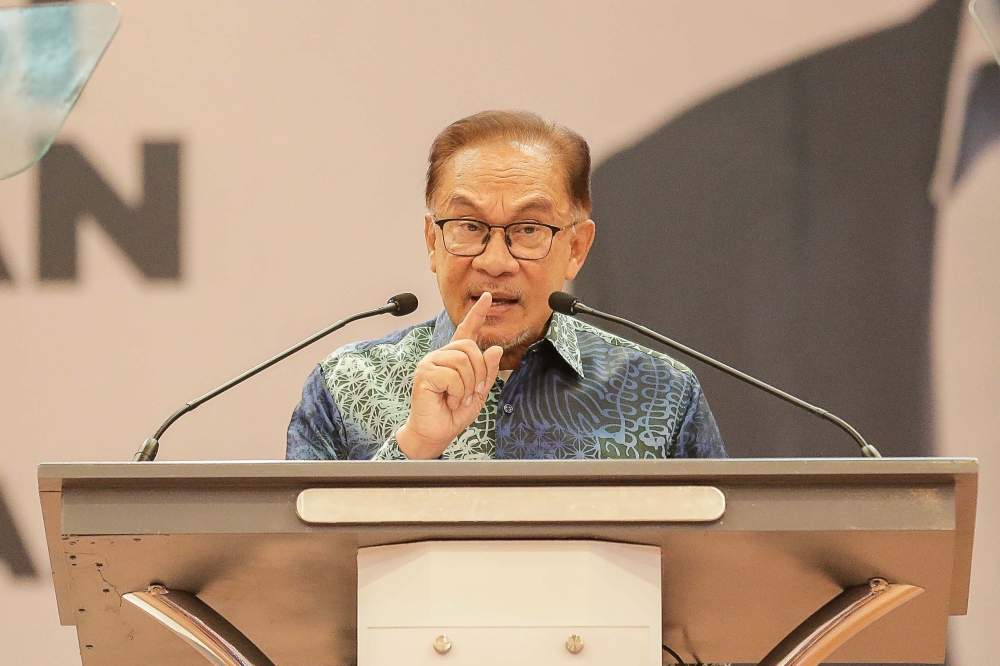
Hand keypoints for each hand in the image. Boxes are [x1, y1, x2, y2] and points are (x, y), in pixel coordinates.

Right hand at [396, 293, 502, 458]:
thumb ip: (487, 371)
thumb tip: (494, 348)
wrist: (436, 433)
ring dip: (467, 386)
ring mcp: (431, 362)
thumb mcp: (478, 393)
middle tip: (471, 392)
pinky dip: (457, 392)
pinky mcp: (425, 373)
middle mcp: (441, 356)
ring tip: (457, 398)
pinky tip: (448, 400)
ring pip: (463, 362)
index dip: (478, 314)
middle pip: (470, 348)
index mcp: (454, 358)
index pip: (467, 330)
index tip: (488, 297)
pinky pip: (452, 376)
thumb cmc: (453, 414)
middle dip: (478, 372)